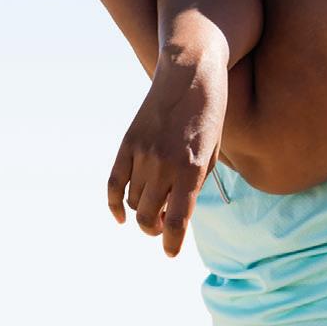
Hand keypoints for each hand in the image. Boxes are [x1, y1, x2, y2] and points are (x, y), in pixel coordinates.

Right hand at [106, 49, 227, 255]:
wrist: (191, 72)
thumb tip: (177, 213)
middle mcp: (164, 164)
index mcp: (191, 168)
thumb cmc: (210, 113)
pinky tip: (121, 216)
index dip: (172, 245)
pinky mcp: (128, 142)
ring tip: (153, 211)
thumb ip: (195, 183)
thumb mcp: (212, 151)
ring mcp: (143, 153)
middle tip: (163, 230)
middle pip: (149, 218)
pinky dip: (114, 204)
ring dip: (143, 213)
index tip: (171, 253)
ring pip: (134, 202)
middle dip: (155, 231)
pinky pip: (114, 184)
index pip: (176, 222)